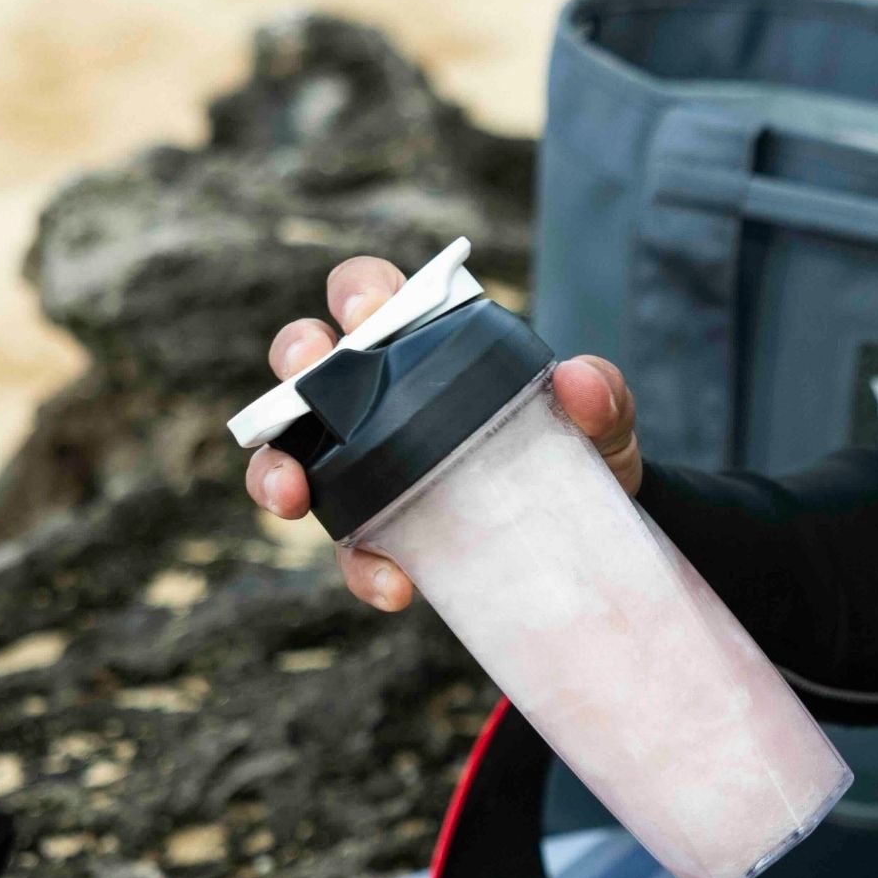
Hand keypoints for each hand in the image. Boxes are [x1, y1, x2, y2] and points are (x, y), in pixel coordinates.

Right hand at [243, 254, 645, 611]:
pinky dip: (359, 565)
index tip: (369, 314)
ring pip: (288, 450)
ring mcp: (364, 463)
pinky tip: (392, 585)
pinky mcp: (375, 529)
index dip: (357, 292)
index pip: (369, 293)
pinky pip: (347, 546)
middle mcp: (376, 395)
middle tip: (312, 377)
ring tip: (293, 494)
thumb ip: (602, 393)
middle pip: (305, 358)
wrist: (591, 538)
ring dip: (274, 467)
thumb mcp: (603, 418)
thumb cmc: (579, 448)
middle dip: (295, 361)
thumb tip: (578, 382)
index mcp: (422, 343)